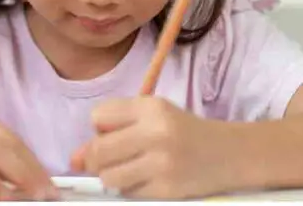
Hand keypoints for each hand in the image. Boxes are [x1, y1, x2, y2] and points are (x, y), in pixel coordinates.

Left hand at [70, 97, 237, 199]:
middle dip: (98, 158)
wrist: (228, 154)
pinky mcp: (167, 190)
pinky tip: (147, 179)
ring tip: (132, 168)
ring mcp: (162, 164)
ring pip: (109, 177)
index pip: (97, 117)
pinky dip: (131, 189)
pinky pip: (128, 194)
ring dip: (113, 176)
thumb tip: (74, 160)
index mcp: (151, 108)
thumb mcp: (152, 115)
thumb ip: (112, 127)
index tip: (114, 132)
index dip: (100, 128)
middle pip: (98, 150)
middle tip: (114, 158)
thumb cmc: (182, 131)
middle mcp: (156, 133)